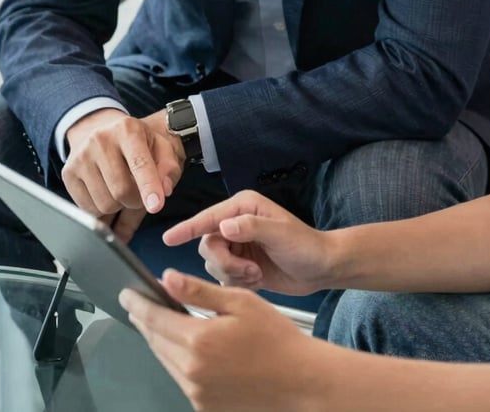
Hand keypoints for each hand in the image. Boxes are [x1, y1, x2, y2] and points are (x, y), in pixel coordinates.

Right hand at [62, 107, 183, 241]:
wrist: (99, 128)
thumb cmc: (136, 142)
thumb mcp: (160, 146)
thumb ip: (169, 167)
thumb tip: (165, 190)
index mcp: (128, 130)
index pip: (139, 163)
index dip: (149, 186)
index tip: (156, 205)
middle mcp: (100, 140)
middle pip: (122, 190)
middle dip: (136, 201)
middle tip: (140, 194)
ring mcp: (81, 157)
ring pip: (105, 204)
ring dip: (119, 206)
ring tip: (122, 189)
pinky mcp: (68, 174)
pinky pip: (88, 209)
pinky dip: (102, 210)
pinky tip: (106, 192)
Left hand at [119, 270, 322, 411]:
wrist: (300, 381)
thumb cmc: (276, 338)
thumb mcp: (239, 302)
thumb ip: (199, 291)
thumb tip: (166, 278)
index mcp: (199, 340)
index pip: (154, 318)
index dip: (137, 303)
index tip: (126, 294)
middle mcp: (192, 371)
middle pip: (155, 340)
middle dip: (144, 320)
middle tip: (137, 304)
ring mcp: (196, 392)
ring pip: (164, 359)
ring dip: (158, 339)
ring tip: (156, 320)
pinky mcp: (204, 406)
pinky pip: (179, 377)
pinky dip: (175, 358)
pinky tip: (182, 345)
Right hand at [163, 190, 330, 295]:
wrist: (320, 268)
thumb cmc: (306, 246)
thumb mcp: (281, 233)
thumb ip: (252, 227)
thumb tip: (225, 225)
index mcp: (243, 207)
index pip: (208, 218)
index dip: (188, 229)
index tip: (169, 238)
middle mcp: (235, 222)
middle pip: (207, 244)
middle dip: (225, 262)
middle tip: (248, 271)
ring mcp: (236, 244)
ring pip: (213, 263)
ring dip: (233, 274)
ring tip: (256, 274)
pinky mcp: (239, 263)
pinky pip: (222, 276)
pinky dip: (237, 282)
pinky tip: (257, 279)